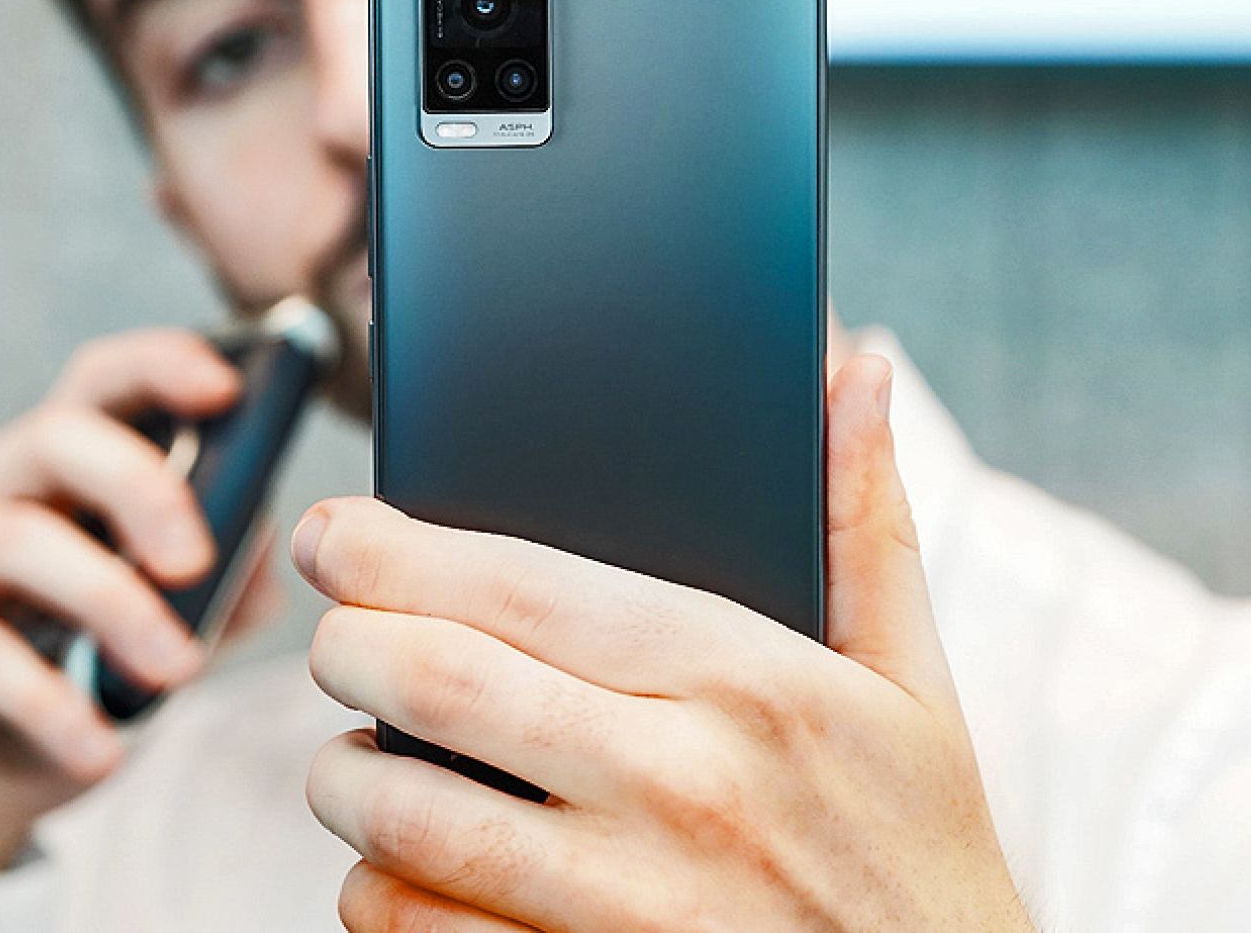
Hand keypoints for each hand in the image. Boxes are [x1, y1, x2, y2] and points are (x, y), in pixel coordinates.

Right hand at [0, 330, 267, 894]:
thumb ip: (213, 592)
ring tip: (176, 674)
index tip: (231, 388)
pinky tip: (100, 747)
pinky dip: (44, 696)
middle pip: (58, 434)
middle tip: (197, 565)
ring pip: (17, 534)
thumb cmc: (52, 719)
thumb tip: (264, 536)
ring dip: (112, 604)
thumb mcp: (152, 653)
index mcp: (48, 478)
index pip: (99, 386)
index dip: (161, 367)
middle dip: (144, 488)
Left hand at [294, 355, 1034, 931]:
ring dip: (343, 780)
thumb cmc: (917, 848)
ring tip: (350, 757)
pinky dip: (375, 896)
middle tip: (334, 636)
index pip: (521, 587)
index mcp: (746, 680)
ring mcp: (629, 902)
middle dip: (346, 646)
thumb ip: (868, 523)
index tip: (332, 533)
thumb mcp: (912, 684)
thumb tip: (862, 370)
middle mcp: (680, 784)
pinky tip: (394, 870)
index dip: (395, 551)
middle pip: (439, 683)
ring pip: (407, 818)